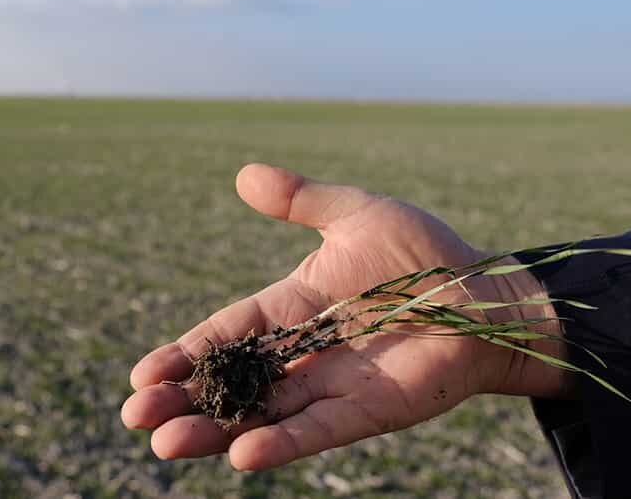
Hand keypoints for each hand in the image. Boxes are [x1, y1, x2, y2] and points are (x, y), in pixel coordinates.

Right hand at [121, 163, 570, 469]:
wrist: (492, 294)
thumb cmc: (427, 255)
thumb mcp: (356, 214)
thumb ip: (301, 199)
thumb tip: (242, 174)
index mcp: (293, 306)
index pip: (227, 333)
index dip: (186, 353)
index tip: (144, 374)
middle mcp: (304, 352)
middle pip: (233, 382)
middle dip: (185, 400)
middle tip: (137, 417)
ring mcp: (334, 386)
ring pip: (263, 414)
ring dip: (217, 431)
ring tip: (167, 444)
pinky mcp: (369, 411)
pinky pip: (318, 430)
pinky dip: (281, 443)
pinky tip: (241, 457)